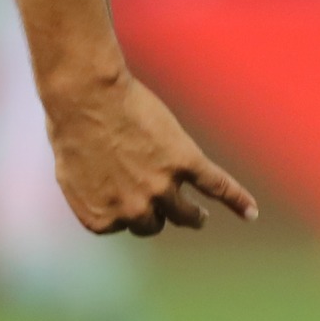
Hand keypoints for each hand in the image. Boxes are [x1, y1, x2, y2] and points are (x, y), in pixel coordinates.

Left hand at [47, 69, 257, 237]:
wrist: (84, 95)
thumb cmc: (69, 126)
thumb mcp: (70, 174)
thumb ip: (93, 197)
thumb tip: (110, 206)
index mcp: (102, 218)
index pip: (122, 225)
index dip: (123, 207)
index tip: (121, 191)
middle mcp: (133, 210)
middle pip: (154, 223)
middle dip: (156, 213)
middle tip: (163, 206)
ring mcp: (161, 188)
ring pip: (187, 214)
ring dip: (193, 217)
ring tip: (198, 216)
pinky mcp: (184, 162)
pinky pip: (218, 186)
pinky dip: (238, 200)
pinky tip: (250, 212)